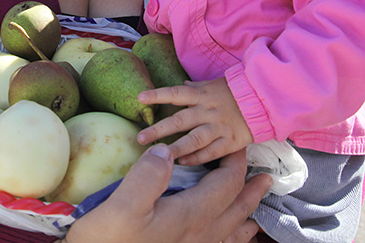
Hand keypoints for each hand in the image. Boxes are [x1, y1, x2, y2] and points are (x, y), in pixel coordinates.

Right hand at [65, 145, 271, 242]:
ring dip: (246, 215)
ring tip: (258, 212)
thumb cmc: (107, 240)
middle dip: (251, 190)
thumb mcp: (121, 206)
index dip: (236, 162)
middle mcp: (199, 234)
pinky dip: (231, 238)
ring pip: (231, 232)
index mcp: (190, 216)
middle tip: (267, 178)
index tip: (240, 142)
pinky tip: (226, 237)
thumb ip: (147, 177)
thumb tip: (165, 151)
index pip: (226, 184)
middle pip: (236, 208)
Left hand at [137, 78, 252, 164]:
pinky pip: (210, 152)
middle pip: (180, 120)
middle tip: (140, 137)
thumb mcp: (212, 84)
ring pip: (194, 139)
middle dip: (159, 130)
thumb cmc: (234, 91)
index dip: (157, 95)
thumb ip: (195, 87)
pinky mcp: (230, 142)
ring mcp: (218, 127)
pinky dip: (196, 158)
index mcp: (201, 94)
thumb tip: (180, 85)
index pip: (175, 93)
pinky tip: (182, 163)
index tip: (139, 98)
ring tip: (159, 155)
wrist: (262, 100)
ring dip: (175, 148)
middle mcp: (207, 111)